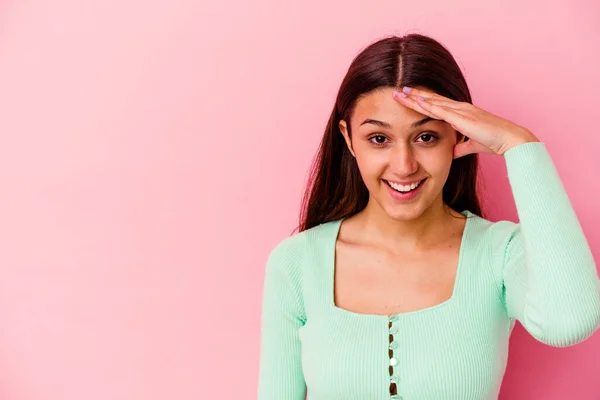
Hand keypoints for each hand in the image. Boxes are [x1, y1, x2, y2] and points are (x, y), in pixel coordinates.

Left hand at [392, 86, 538, 157]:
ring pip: (433, 102)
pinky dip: (428, 105)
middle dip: (414, 95)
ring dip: (416, 97)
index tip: (408, 98)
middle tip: (398, 90)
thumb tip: (451, 151)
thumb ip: (460, 146)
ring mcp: (460, 111)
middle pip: (431, 100)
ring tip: (401, 92)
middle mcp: (459, 108)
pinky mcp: (462, 117)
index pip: (436, 105)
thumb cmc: (494, 142)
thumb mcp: (471, 145)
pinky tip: (417, 100)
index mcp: (461, 113)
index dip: (422, 101)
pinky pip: (441, 110)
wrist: (509, 140)